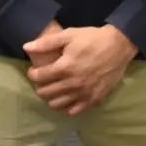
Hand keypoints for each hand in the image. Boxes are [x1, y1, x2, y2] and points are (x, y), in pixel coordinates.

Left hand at [23, 24, 137, 115]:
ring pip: (57, 104)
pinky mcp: (94, 99)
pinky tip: (67, 100)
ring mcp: (83, 93)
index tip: (34, 71)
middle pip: (46, 93)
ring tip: (53, 90)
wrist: (119, 46)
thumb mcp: (69, 35)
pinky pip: (74, 111)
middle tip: (44, 81)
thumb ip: (46, 43)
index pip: (39, 77)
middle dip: (40, 87)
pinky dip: (67, 108)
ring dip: (51, 98)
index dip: (33, 74)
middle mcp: (72, 84)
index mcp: (64, 67)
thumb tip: (26, 47)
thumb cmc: (92, 38)